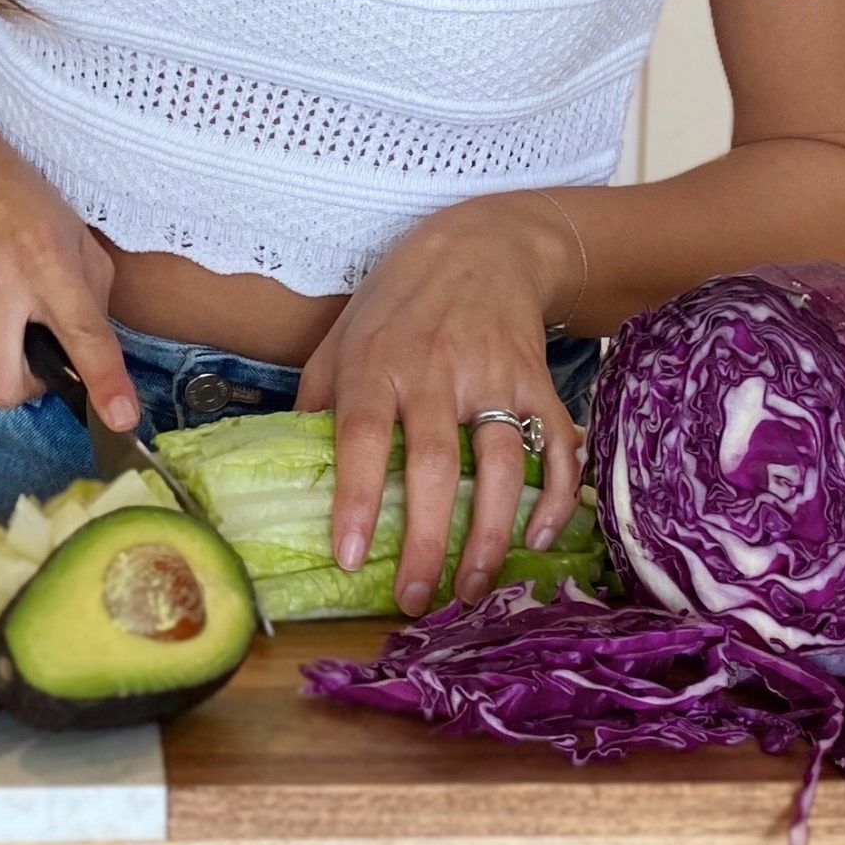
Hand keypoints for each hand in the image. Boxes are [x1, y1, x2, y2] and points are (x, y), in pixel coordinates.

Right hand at [0, 79, 138, 428]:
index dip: (103, 383)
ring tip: (2, 307)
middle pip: (8, 387)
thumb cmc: (12, 191)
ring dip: (1, 356)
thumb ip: (90, 294)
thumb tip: (92, 353)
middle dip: (29, 385)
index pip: (81, 334)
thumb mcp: (72, 229)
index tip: (118, 417)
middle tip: (38, 349)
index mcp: (43, 256)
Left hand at [293, 193, 584, 613]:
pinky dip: (554, 496)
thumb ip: (317, 397)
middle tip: (416, 600)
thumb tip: (289, 465)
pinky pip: (555, 445)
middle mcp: (434, 370)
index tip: (351, 556)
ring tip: (470, 588)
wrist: (482, 243)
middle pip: (434, 465)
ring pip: (499, 465)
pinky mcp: (538, 380)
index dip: (357, 498)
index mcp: (376, 361)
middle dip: (427, 542)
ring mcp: (493, 375)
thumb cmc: (399, 299)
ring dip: (488, 535)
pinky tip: (536, 538)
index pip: (360, 435)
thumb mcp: (342, 333)